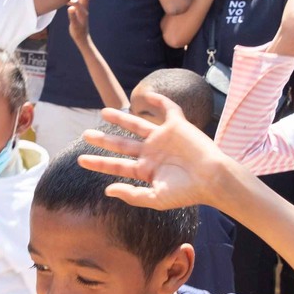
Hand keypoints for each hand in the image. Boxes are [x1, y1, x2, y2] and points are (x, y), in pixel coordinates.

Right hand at [67, 0, 91, 44]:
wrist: (83, 38)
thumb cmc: (77, 32)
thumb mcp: (74, 25)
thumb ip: (72, 16)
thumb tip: (70, 8)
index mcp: (83, 13)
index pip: (79, 3)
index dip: (73, 0)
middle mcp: (85, 10)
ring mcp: (84, 10)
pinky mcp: (82, 11)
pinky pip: (82, 0)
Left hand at [77, 94, 232, 210]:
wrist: (213, 179)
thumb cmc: (187, 192)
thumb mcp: (156, 198)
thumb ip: (132, 194)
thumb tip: (108, 190)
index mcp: (147, 170)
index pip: (118, 165)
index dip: (99, 163)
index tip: (81, 160)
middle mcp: (152, 152)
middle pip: (123, 144)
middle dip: (104, 140)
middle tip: (85, 134)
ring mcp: (164, 138)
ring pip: (137, 125)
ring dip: (121, 119)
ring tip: (103, 112)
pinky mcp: (178, 126)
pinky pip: (167, 109)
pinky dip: (158, 101)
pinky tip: (145, 95)